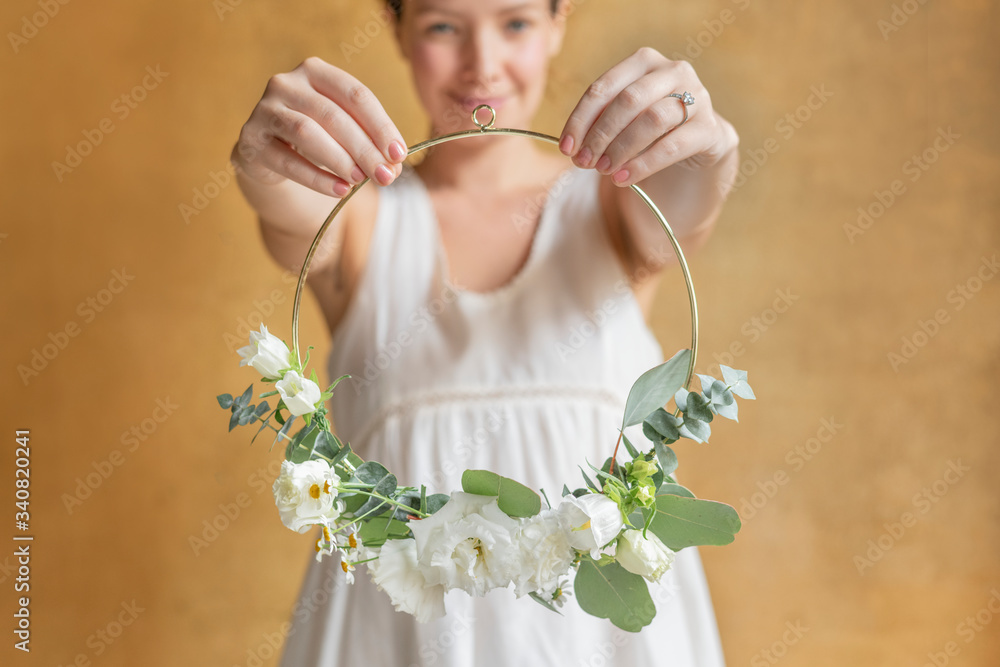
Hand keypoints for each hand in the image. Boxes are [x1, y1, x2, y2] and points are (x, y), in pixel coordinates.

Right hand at [231, 57, 406, 197]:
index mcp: (315, 71)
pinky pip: (287, 160)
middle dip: (365, 149)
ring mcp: (264, 110)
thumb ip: (369, 143)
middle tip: (386, 176)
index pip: (356, 95)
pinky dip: (317, 178)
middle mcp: (287, 84)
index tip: (399, 155)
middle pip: (333, 116)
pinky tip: (340, 191)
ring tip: (360, 181)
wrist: (269, 153)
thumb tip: (394, 166)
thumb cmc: (318, 137)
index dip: (381, 126)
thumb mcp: (344, 133)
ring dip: (339, 159)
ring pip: (307, 133)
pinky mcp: (251, 140)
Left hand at [558, 47, 737, 186]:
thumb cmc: (648, 126)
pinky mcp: (710, 128)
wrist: (696, 142)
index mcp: (645, 61)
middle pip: (629, 101)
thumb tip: (572, 149)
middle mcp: (674, 71)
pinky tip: (624, 178)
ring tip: (603, 170)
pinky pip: (673, 146)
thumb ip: (599, 125)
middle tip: (583, 163)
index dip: (581, 119)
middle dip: (600, 135)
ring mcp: (698, 97)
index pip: (604, 87)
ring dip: (621, 149)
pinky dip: (644, 164)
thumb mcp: (622, 119)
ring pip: (652, 120)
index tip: (566, 148)